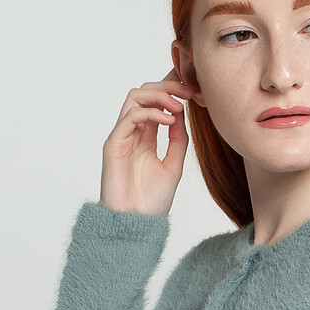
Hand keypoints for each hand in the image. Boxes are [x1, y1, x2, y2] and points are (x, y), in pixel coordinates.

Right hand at [99, 69, 194, 216]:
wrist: (137, 223)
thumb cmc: (152, 201)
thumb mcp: (174, 165)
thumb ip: (178, 139)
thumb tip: (181, 112)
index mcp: (146, 136)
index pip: (156, 101)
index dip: (173, 88)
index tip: (195, 89)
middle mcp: (133, 132)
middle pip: (145, 91)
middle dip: (168, 85)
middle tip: (190, 91)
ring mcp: (122, 136)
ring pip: (135, 97)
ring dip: (159, 94)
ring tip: (178, 105)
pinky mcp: (114, 144)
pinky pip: (130, 116)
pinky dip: (151, 112)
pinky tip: (169, 121)